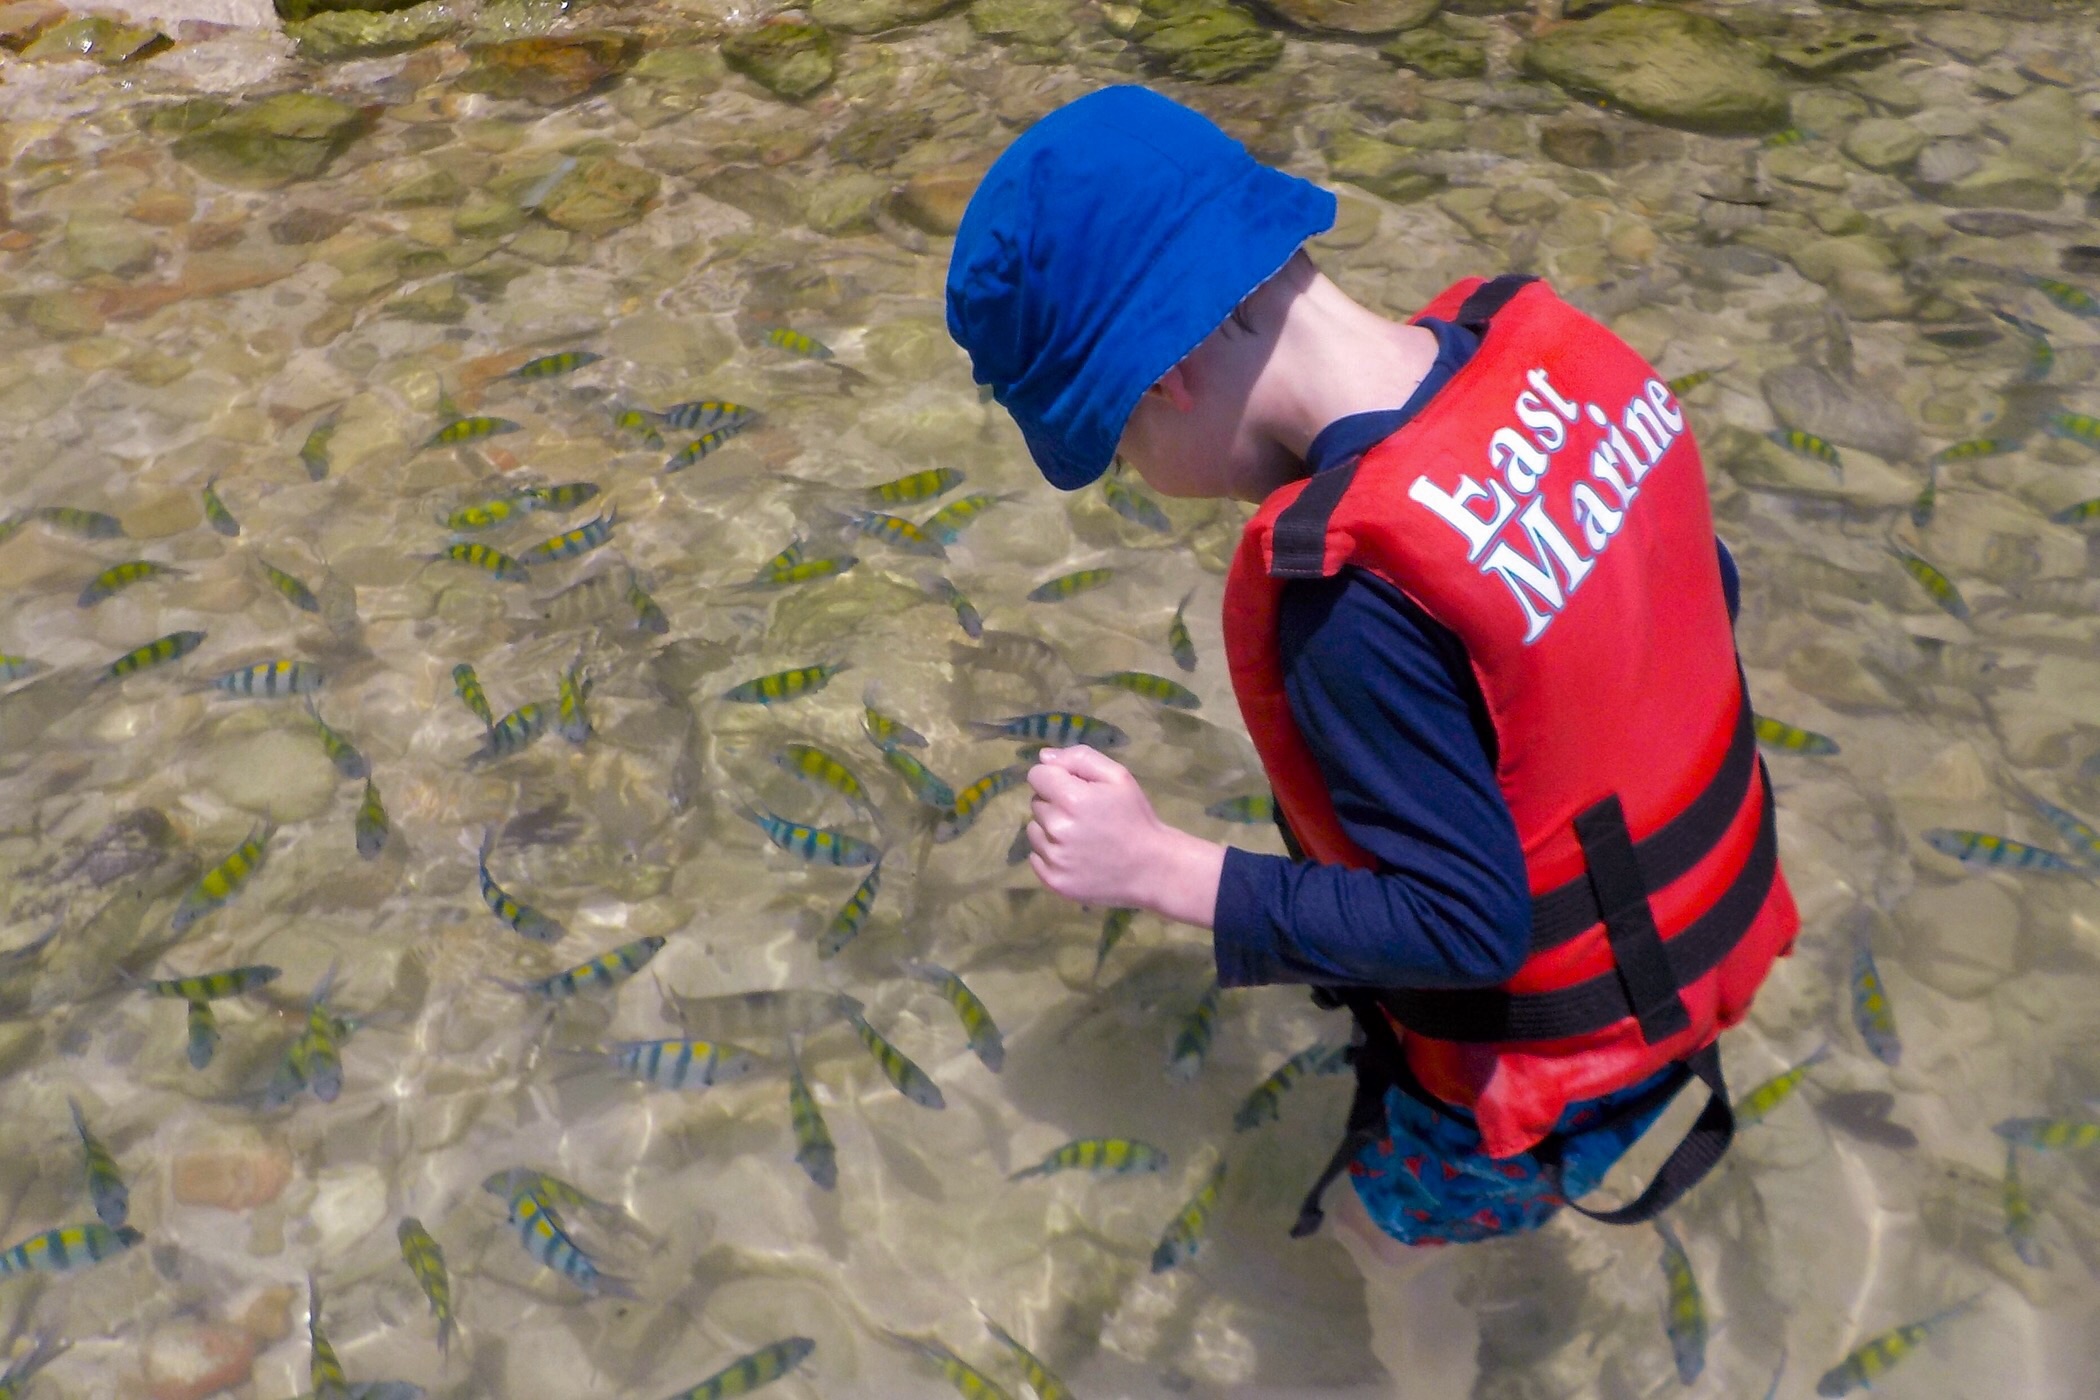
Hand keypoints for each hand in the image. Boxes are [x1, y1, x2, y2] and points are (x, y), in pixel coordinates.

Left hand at [1024, 746, 1224, 927]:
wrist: (1151, 868)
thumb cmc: (1136, 818)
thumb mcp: (1118, 777)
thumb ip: (1079, 758)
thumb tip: (1044, 756)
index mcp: (1071, 799)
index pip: (1037, 775)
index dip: (1055, 777)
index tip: (1073, 788)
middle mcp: (1057, 828)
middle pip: (1036, 802)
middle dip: (1055, 803)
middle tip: (1084, 814)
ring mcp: (1054, 858)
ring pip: (1034, 830)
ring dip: (1050, 829)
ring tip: (1080, 836)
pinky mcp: (1053, 880)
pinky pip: (1035, 857)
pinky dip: (1050, 854)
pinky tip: (1074, 854)